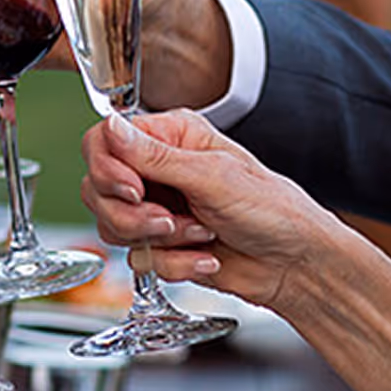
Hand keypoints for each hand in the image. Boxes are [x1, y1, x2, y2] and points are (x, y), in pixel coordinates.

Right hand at [80, 108, 342, 310]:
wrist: (294, 265)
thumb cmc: (270, 210)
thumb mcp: (211, 176)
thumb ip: (154, 155)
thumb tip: (111, 126)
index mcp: (169, 136)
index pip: (102, 141)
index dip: (107, 169)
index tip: (133, 190)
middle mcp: (155, 169)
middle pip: (96, 188)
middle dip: (132, 214)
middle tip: (168, 220)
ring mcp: (154, 208)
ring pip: (110, 225)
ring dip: (157, 239)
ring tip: (199, 234)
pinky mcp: (159, 244)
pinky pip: (136, 258)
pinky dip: (173, 263)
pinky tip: (205, 255)